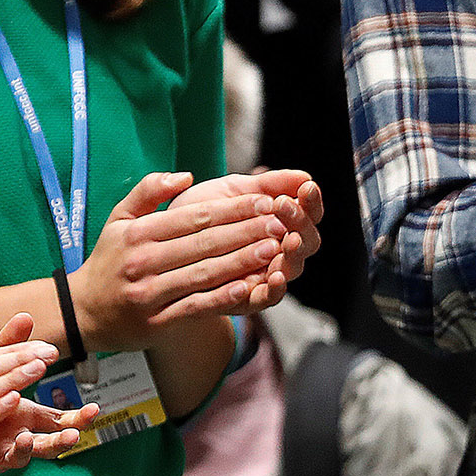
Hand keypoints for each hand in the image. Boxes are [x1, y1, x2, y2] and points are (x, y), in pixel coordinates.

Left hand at [0, 315, 95, 475]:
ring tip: (22, 442)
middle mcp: (18, 436)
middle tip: (73, 436)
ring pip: (20, 458)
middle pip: (47, 441)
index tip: (95, 410)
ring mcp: (0, 456)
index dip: (76, 416)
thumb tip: (25, 315)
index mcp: (24, 414)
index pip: (57, 416)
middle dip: (62, 439)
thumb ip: (9, 348)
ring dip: (24, 452)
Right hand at [68, 172, 287, 349]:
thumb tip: (186, 176)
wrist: (82, 311)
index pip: (193, 216)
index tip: (263, 201)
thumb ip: (148, 191)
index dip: (232, 209)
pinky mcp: (156, 322)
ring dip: (243, 261)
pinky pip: (196, 307)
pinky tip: (249, 286)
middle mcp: (142, 261)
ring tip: (275, 249)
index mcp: (138, 233)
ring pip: (204, 274)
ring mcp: (149, 293)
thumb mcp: (118, 219)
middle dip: (246, 231)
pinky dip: (223, 297)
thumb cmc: (109, 260)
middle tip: (280, 222)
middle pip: (204, 243)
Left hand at [170, 168, 322, 286]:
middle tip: (285, 207)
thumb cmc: (200, 216)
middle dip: (300, 224)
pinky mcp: (247, 300)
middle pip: (307, 242)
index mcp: (280, 223)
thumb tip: (304, 176)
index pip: (309, 214)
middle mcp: (279, 252)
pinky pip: (267, 299)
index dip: (311, 202)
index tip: (306, 187)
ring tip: (289, 240)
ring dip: (293, 255)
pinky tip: (274, 277)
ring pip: (291, 269)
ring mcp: (265, 276)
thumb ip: (266, 184)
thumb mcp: (231, 191)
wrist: (164, 248)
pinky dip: (274, 289)